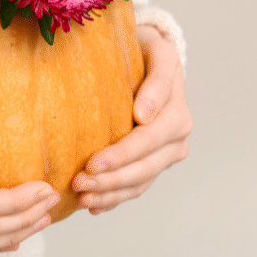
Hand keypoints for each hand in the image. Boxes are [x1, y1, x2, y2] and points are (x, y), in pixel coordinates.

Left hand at [71, 24, 191, 214]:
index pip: (148, 140)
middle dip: (111, 180)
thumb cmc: (147, 50)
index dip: (121, 155)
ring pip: (140, 182)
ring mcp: (167, 153)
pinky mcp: (154, 163)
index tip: (92, 164)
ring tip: (83, 199)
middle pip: (144, 167)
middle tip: (79, 185)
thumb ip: (156, 80)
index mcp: (177, 112)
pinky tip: (94, 206)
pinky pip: (136, 186)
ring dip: (111, 194)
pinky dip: (115, 198)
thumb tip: (144, 115)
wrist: (150, 57)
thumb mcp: (157, 53)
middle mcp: (177, 137)